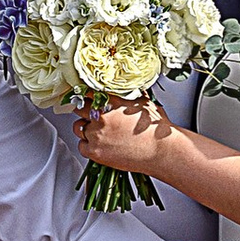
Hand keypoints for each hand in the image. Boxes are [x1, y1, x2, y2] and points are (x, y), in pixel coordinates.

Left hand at [77, 94, 192, 184]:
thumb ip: (129, 94)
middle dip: (85, 111)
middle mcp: (102, 116)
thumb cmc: (155, 128)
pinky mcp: (95, 151)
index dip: (88, 96)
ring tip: (97, 131)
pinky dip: (87, 145)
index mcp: (112, 101)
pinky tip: (98, 144)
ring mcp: (96, 134)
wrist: (161, 150)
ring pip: (78, 127)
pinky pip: (81, 146)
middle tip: (91, 114)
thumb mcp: (143, 102)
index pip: (88, 92)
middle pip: (80, 109)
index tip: (88, 98)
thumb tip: (124, 89)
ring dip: (85, 128)